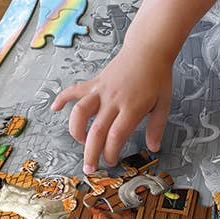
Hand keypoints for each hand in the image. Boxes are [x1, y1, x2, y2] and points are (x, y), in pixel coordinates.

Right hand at [51, 48, 171, 172]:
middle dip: (90, 152)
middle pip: (97, 130)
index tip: (111, 162)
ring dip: (76, 129)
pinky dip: (62, 98)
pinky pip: (75, 90)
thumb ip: (157, 127)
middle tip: (89, 168)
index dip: (110, 153)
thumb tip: (153, 148)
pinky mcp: (95, 82)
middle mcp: (114, 100)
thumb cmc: (157, 77)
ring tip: (80, 140)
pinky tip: (55, 108)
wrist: (148, 50)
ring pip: (80, 111)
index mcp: (132, 107)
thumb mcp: (164, 103)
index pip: (116, 136)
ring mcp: (102, 90)